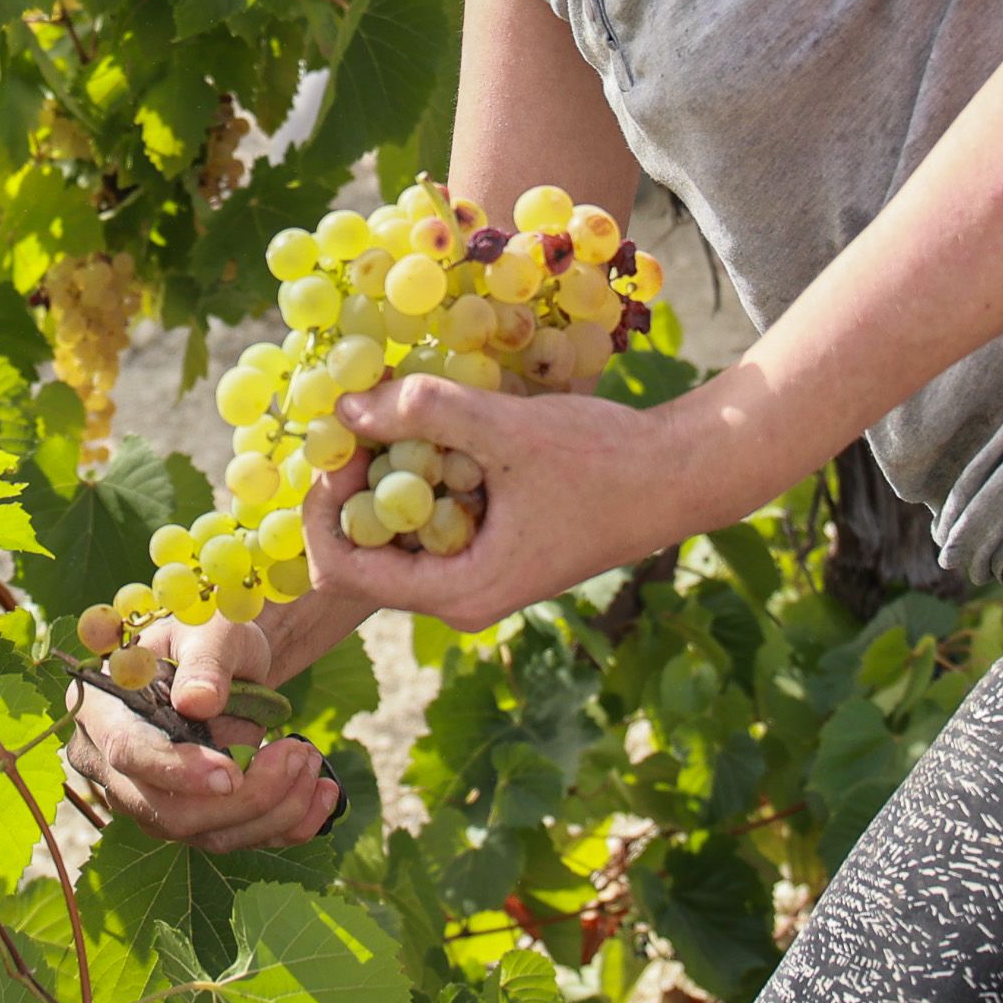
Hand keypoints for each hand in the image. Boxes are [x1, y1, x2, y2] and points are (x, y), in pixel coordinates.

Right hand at [65, 613, 338, 852]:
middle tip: (298, 752)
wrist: (227, 659)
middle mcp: (116, 769)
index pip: (129, 754)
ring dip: (273, 808)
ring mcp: (154, 802)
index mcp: (102, 711)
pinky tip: (323, 793)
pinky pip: (240, 839)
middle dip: (244, 797)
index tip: (232, 774)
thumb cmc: (209, 633)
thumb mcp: (209, 630)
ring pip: (209, 835)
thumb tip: (198, 702)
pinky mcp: (195, 820)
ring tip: (311, 758)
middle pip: (169, 813)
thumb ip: (204, 662)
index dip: (178, 771)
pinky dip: (288, 824)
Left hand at [302, 372, 710, 631]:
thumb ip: (427, 413)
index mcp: (458, 593)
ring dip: (387, 470)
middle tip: (363, 416)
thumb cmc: (603, 460)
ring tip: (400, 411)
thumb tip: (344, 407)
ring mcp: (476, 571)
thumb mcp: (509, 430)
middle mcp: (460, 595)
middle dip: (352, 482)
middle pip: (364, 548)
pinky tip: (442, 424)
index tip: (340, 445)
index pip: (344, 570)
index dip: (324, 506)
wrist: (677, 474)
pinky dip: (424, 469)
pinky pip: (431, 514)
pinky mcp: (492, 544)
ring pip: (396, 528)